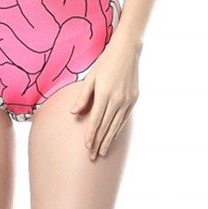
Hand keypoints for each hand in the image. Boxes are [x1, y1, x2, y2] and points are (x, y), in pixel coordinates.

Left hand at [70, 33, 140, 160]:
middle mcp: (117, 99)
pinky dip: (118, 129)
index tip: (86, 147)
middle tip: (92, 156)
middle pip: (106, 126)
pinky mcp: (134, 99)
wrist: (126, 51)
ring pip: (116, 125)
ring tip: (103, 152)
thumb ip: (83, 97)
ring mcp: (127, 100)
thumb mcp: (91, 77)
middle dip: (99, 142)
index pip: (96, 120)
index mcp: (104, 93)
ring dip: (109, 140)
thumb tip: (73, 113)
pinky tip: (113, 136)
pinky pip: (124, 118)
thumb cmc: (105, 62)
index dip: (91, 134)